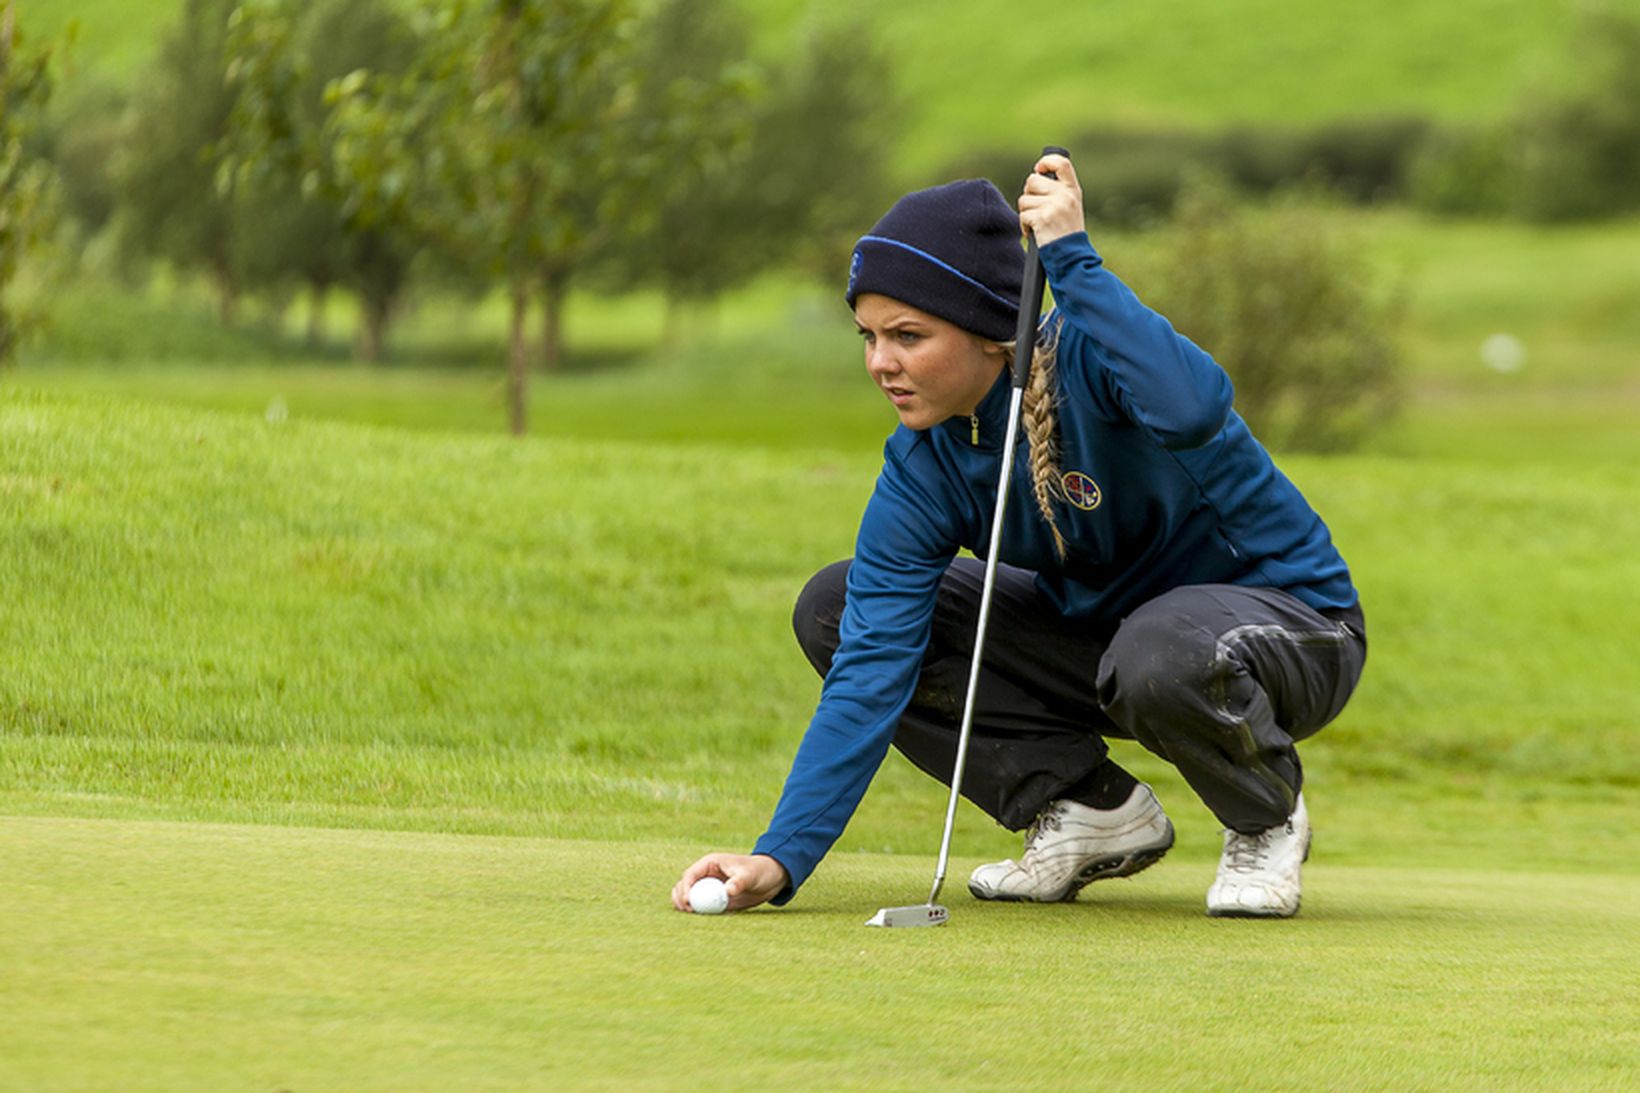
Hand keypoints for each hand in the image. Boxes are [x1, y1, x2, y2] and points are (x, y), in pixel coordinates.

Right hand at [671, 852, 788, 912]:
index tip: (688, 901)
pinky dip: (696, 911)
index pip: (690, 874)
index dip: (685, 888)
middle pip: (684, 885)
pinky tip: (698, 917)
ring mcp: (709, 887)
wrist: (771, 878)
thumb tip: (727, 891)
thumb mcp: (750, 876)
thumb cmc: (760, 871)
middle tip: (687, 910)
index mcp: (710, 863)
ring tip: (690, 914)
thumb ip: (738, 882)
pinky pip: (701, 905)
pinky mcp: (715, 898)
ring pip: (689, 896)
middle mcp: (706, 874)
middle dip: (681, 897)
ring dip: (685, 905)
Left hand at [1017, 152, 1083, 246]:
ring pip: (1024, 199)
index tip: (1038, 169)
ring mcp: (1054, 206)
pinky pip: (1023, 216)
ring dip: (1026, 213)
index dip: (1046, 162)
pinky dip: (1024, 227)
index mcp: (1073, 190)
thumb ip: (1057, 191)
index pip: (1061, 163)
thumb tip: (1035, 175)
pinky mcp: (1043, 218)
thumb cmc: (1067, 234)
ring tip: (1038, 224)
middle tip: (1035, 209)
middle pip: (1032, 180)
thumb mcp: (1070, 207)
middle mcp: (1065, 195)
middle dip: (1029, 194)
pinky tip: (1034, 233)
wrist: (1072, 257)